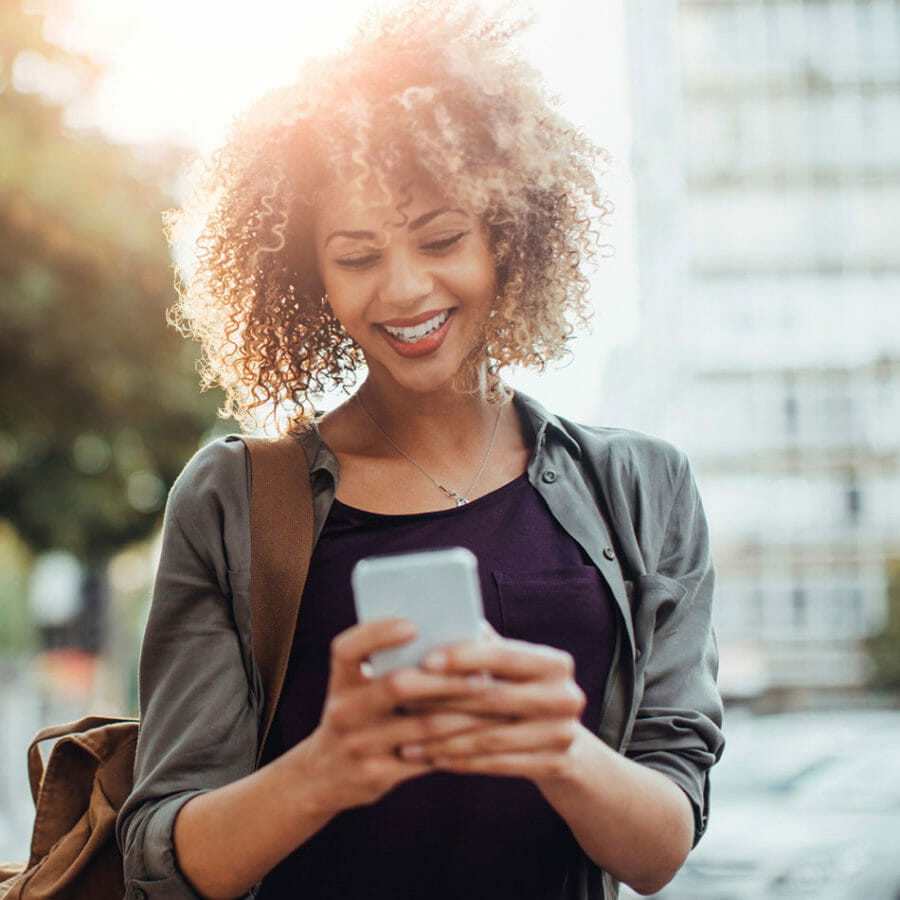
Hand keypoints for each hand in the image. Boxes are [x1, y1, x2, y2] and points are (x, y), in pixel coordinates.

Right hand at [290, 618, 491, 811]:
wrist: (323, 776)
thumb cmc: (357, 716)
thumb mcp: (356, 688)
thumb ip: (386, 664)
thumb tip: (449, 635)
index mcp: (341, 680)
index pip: (349, 649)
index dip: (378, 634)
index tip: (414, 625)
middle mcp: (344, 711)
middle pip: (398, 685)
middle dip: (446, 679)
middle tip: (482, 674)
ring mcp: (359, 745)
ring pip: (423, 725)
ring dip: (465, 713)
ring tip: (495, 702)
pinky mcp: (378, 774)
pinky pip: (428, 757)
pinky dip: (459, 743)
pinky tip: (483, 732)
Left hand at [394, 629, 586, 782]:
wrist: (566, 744)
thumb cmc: (522, 692)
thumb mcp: (513, 668)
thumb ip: (483, 646)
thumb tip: (437, 618)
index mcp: (554, 663)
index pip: (503, 656)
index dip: (463, 657)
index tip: (425, 660)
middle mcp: (564, 697)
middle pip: (492, 699)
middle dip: (442, 699)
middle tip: (401, 700)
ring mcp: (562, 734)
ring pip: (489, 737)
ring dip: (442, 738)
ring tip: (405, 738)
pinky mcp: (553, 765)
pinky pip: (496, 765)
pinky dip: (460, 761)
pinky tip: (431, 758)